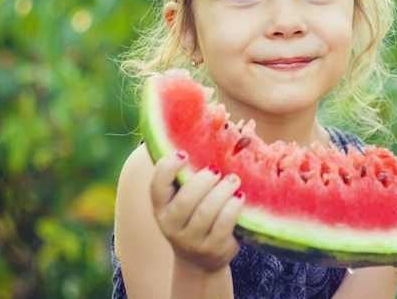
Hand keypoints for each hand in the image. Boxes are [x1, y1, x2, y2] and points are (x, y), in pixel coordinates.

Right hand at [150, 150, 244, 272]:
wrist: (200, 260)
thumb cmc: (192, 218)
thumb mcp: (181, 201)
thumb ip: (184, 178)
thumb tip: (199, 135)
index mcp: (161, 208)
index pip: (156, 187)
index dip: (167, 168)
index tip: (183, 154)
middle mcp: (171, 225)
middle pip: (186, 200)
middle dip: (204, 181)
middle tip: (217, 170)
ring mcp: (191, 240)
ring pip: (206, 212)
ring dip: (222, 192)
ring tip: (233, 179)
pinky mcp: (212, 249)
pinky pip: (223, 225)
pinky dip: (233, 208)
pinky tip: (240, 197)